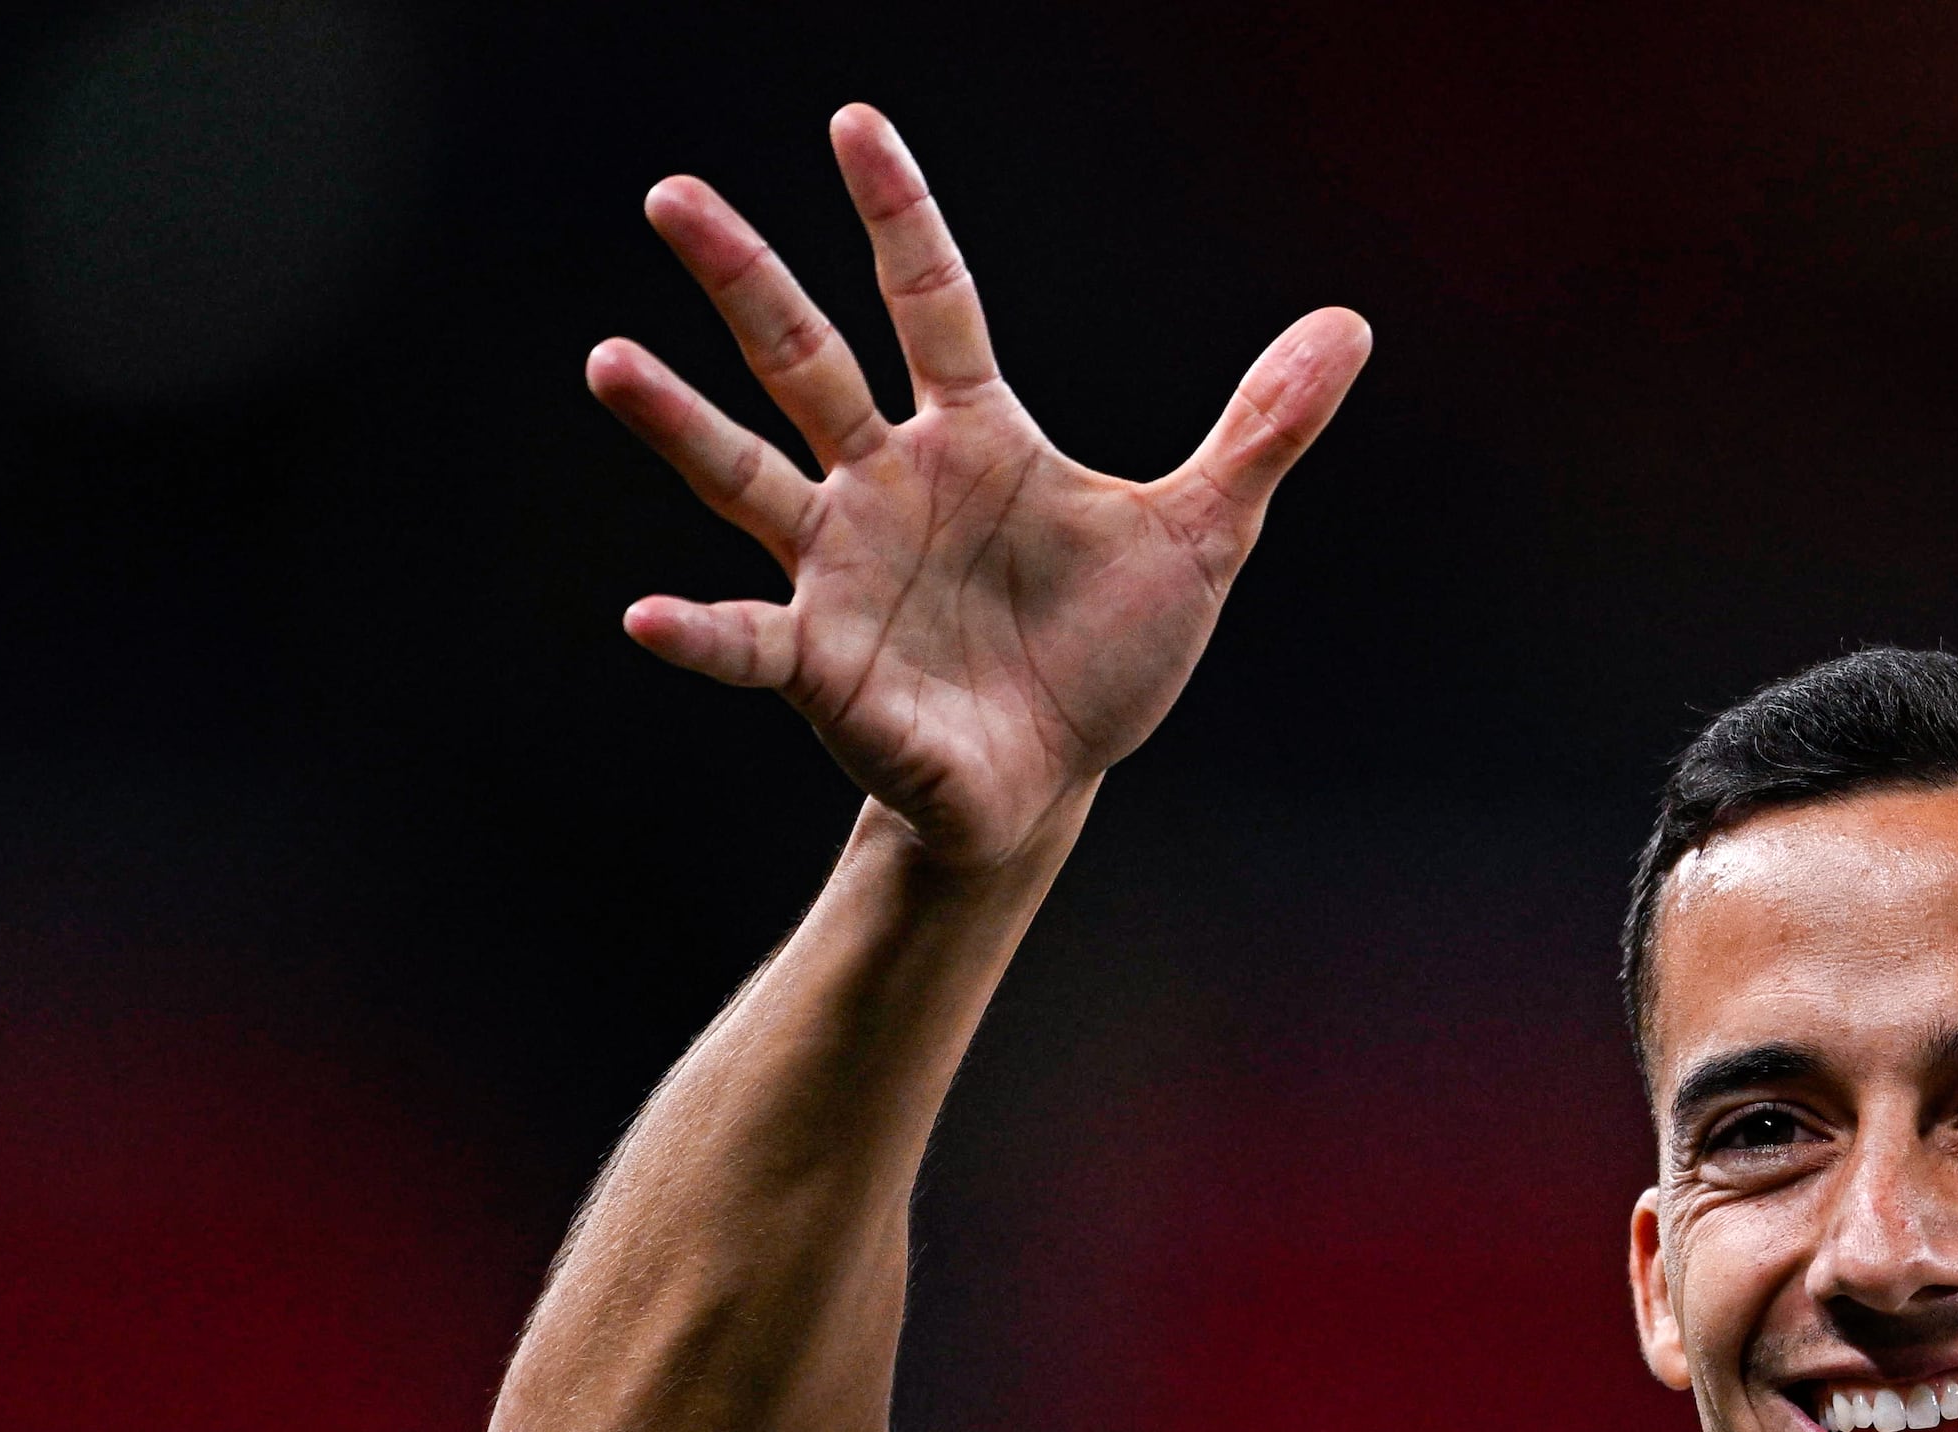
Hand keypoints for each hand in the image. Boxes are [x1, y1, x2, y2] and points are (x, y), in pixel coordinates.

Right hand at [586, 105, 1367, 866]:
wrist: (1053, 780)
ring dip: (678, 424)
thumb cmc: (1104, 654)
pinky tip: (644, 617)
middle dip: (744, 278)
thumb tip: (1350, 325)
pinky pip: (747, 640)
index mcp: (973, 436)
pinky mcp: (823, 666)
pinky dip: (698, 633)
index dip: (900, 215)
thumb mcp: (1201, 537)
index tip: (855, 124)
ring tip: (608, 360)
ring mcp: (840, 569)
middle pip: (805, 359)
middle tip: (672, 194)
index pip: (929, 300)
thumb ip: (1261, 430)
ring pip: (745, 478)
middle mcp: (884, 484)